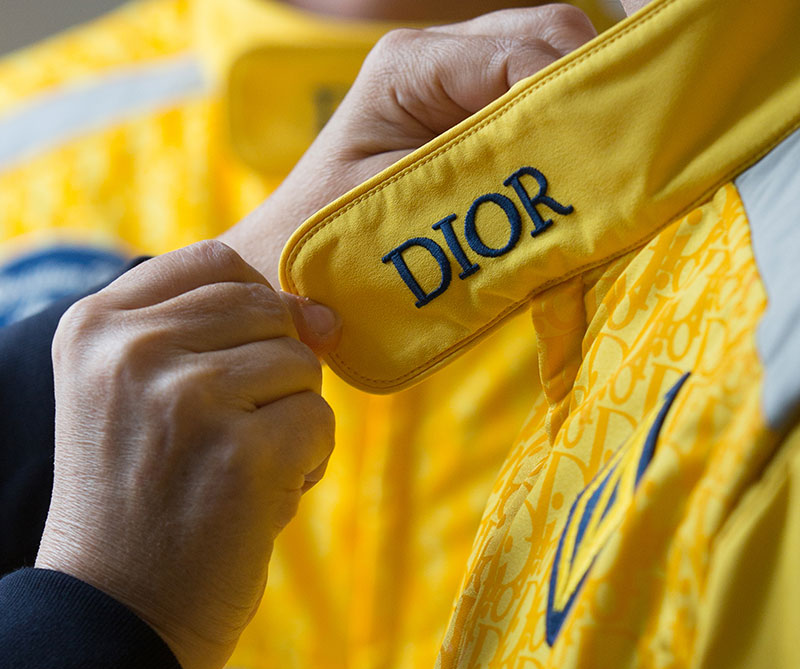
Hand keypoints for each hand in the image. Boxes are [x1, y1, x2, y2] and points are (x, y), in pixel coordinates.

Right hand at [35, 242, 336, 668]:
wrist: (118, 614)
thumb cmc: (138, 506)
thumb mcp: (130, 398)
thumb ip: (207, 337)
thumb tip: (325, 314)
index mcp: (94, 326)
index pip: (214, 265)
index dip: (256, 312)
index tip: (244, 372)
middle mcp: (134, 350)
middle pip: (267, 312)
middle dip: (272, 377)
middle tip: (230, 442)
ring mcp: (189, 397)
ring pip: (300, 366)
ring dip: (289, 424)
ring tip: (238, 475)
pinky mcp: (243, 453)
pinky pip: (320, 423)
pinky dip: (306, 466)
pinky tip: (259, 503)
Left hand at [222, 5, 595, 282]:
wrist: (284, 273)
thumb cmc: (325, 257)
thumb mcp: (402, 228)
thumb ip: (480, 193)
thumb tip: (568, 184)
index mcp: (411, 66)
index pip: (524, 52)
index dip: (575, 99)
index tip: (607, 163)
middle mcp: (438, 56)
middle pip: (552, 36)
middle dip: (596, 94)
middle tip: (629, 165)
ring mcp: (456, 79)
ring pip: (557, 60)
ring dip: (588, 111)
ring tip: (612, 172)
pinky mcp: (470, 112)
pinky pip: (540, 97)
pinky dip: (572, 130)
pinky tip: (585, 172)